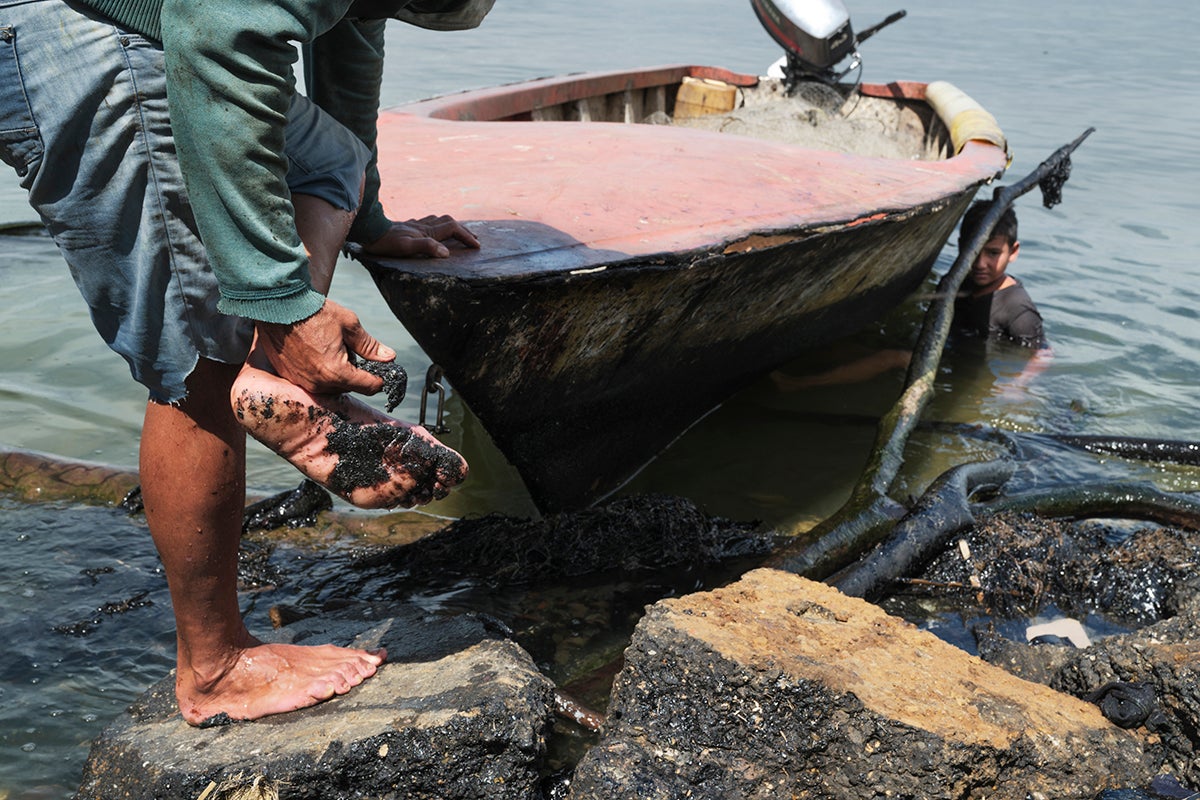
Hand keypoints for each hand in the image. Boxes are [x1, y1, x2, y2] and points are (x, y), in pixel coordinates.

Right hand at [255, 299, 395, 395]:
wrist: (279, 305)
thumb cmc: (314, 312)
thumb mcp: (349, 325)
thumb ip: (369, 346)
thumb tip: (389, 357)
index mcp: (336, 372)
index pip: (369, 386)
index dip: (378, 378)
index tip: (380, 369)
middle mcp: (318, 384)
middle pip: (349, 387)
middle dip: (354, 373)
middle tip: (349, 349)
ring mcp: (301, 382)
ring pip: (330, 386)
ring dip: (335, 373)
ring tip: (329, 348)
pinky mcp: (288, 376)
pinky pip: (312, 380)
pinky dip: (318, 371)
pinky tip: (314, 352)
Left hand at [361, 214, 479, 258]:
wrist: (369, 231)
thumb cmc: (387, 243)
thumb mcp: (406, 247)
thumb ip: (427, 247)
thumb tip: (446, 253)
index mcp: (427, 231)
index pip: (453, 230)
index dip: (466, 237)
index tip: (476, 246)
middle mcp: (423, 225)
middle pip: (450, 223)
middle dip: (463, 231)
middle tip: (474, 240)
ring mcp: (416, 225)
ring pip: (439, 221)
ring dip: (452, 226)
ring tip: (459, 233)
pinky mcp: (408, 227)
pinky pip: (429, 223)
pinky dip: (438, 225)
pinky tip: (434, 230)